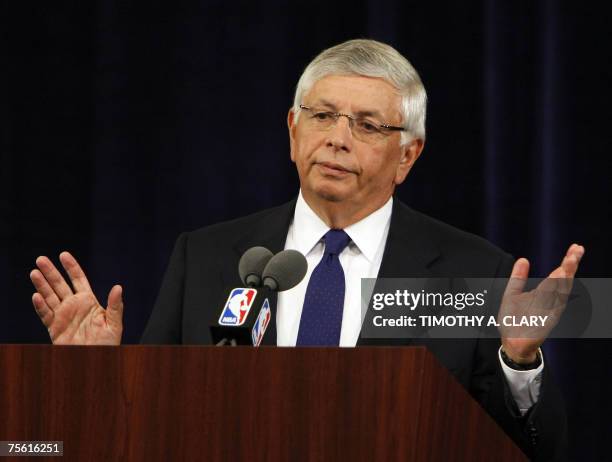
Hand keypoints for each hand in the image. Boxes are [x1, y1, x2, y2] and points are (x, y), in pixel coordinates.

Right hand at [30, 252, 123, 344]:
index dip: (71, 267)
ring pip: (50, 297)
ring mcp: (63, 316)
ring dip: (42, 285)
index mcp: (88, 301)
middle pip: (60, 285)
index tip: (63, 254)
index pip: (78, 279)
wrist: (96, 361)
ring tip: (34, 272)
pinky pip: (46, 315)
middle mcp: (74, 306)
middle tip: (41, 259)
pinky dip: (40, 306)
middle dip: (51, 272)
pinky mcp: (55, 329)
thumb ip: (115, 306)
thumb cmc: (108, 344)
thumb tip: (118, 287)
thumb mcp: (114, 324)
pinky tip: (37, 296)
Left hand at [500, 243, 584, 362]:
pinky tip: (556, 289)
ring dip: (562, 282)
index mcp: (545, 293)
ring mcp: (549, 312)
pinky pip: (550, 310)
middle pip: (563, 282)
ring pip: (558, 295)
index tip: (576, 247)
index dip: (568, 261)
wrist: (510, 341)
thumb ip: (518, 277)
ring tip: (564, 267)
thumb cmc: (514, 318)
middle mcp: (551, 302)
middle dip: (569, 267)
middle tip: (576, 252)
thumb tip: (523, 259)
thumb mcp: (512, 293)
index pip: (559, 274)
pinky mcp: (544, 324)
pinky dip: (553, 301)